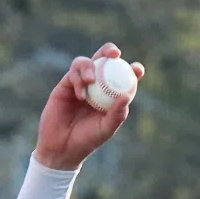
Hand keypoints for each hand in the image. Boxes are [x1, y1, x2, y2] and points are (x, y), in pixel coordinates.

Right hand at [32, 44, 144, 171]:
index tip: (138, 69)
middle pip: (104, 60)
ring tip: (90, 79)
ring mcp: (80, 84)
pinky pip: (72, 74)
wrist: (61, 147)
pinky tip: (81, 95)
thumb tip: (126, 96)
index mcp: (110, 95)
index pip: (123, 77)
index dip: (132, 70)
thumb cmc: (86, 140)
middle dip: (109, 51)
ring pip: (86, 62)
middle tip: (115, 54)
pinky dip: (78, 80)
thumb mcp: (105, 129)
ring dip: (89, 66)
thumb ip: (117, 114)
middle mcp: (96, 86)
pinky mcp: (65, 85)